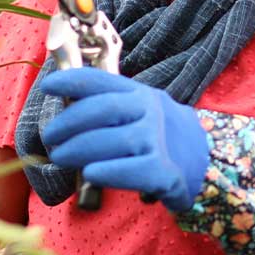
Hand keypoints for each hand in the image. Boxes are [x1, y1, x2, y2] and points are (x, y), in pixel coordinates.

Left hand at [36, 68, 207, 212]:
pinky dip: (107, 171)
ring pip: (113, 141)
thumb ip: (110, 107)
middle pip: (103, 111)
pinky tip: (90, 174)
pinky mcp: (164, 172)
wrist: (205, 163)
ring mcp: (158, 141)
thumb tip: (64, 110)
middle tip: (51, 138)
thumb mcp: (141, 111)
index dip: (72, 80)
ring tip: (61, 157)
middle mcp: (150, 112)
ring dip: (79, 149)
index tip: (48, 86)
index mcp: (140, 94)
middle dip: (69, 123)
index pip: (103, 82)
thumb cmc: (160, 137)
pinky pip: (131, 170)